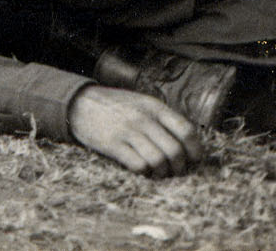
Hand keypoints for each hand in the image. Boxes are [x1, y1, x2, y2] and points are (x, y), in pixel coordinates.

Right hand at [69, 85, 206, 176]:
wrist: (80, 103)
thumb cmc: (115, 106)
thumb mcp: (141, 102)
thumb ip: (161, 118)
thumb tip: (186, 142)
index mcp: (154, 106)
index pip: (186, 130)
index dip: (195, 149)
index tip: (194, 159)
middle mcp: (143, 118)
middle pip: (174, 150)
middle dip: (179, 167)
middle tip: (175, 171)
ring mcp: (128, 131)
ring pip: (158, 160)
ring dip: (162, 172)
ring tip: (158, 173)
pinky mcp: (113, 144)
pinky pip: (138, 165)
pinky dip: (144, 173)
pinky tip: (142, 170)